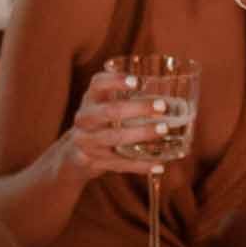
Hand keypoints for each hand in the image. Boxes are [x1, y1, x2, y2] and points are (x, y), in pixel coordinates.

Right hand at [62, 71, 182, 178]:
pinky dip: (140, 165)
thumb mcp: (104, 106)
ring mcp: (86, 141)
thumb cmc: (100, 123)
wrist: (73, 154)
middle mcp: (84, 118)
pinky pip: (118, 164)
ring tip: (164, 130)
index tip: (137, 82)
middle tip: (163, 106)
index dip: (115, 80)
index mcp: (90, 99)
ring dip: (141, 134)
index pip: (98, 84)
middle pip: (110, 111)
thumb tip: (172, 92)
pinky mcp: (91, 162)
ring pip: (114, 138)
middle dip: (138, 108)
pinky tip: (158, 165)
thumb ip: (126, 98)